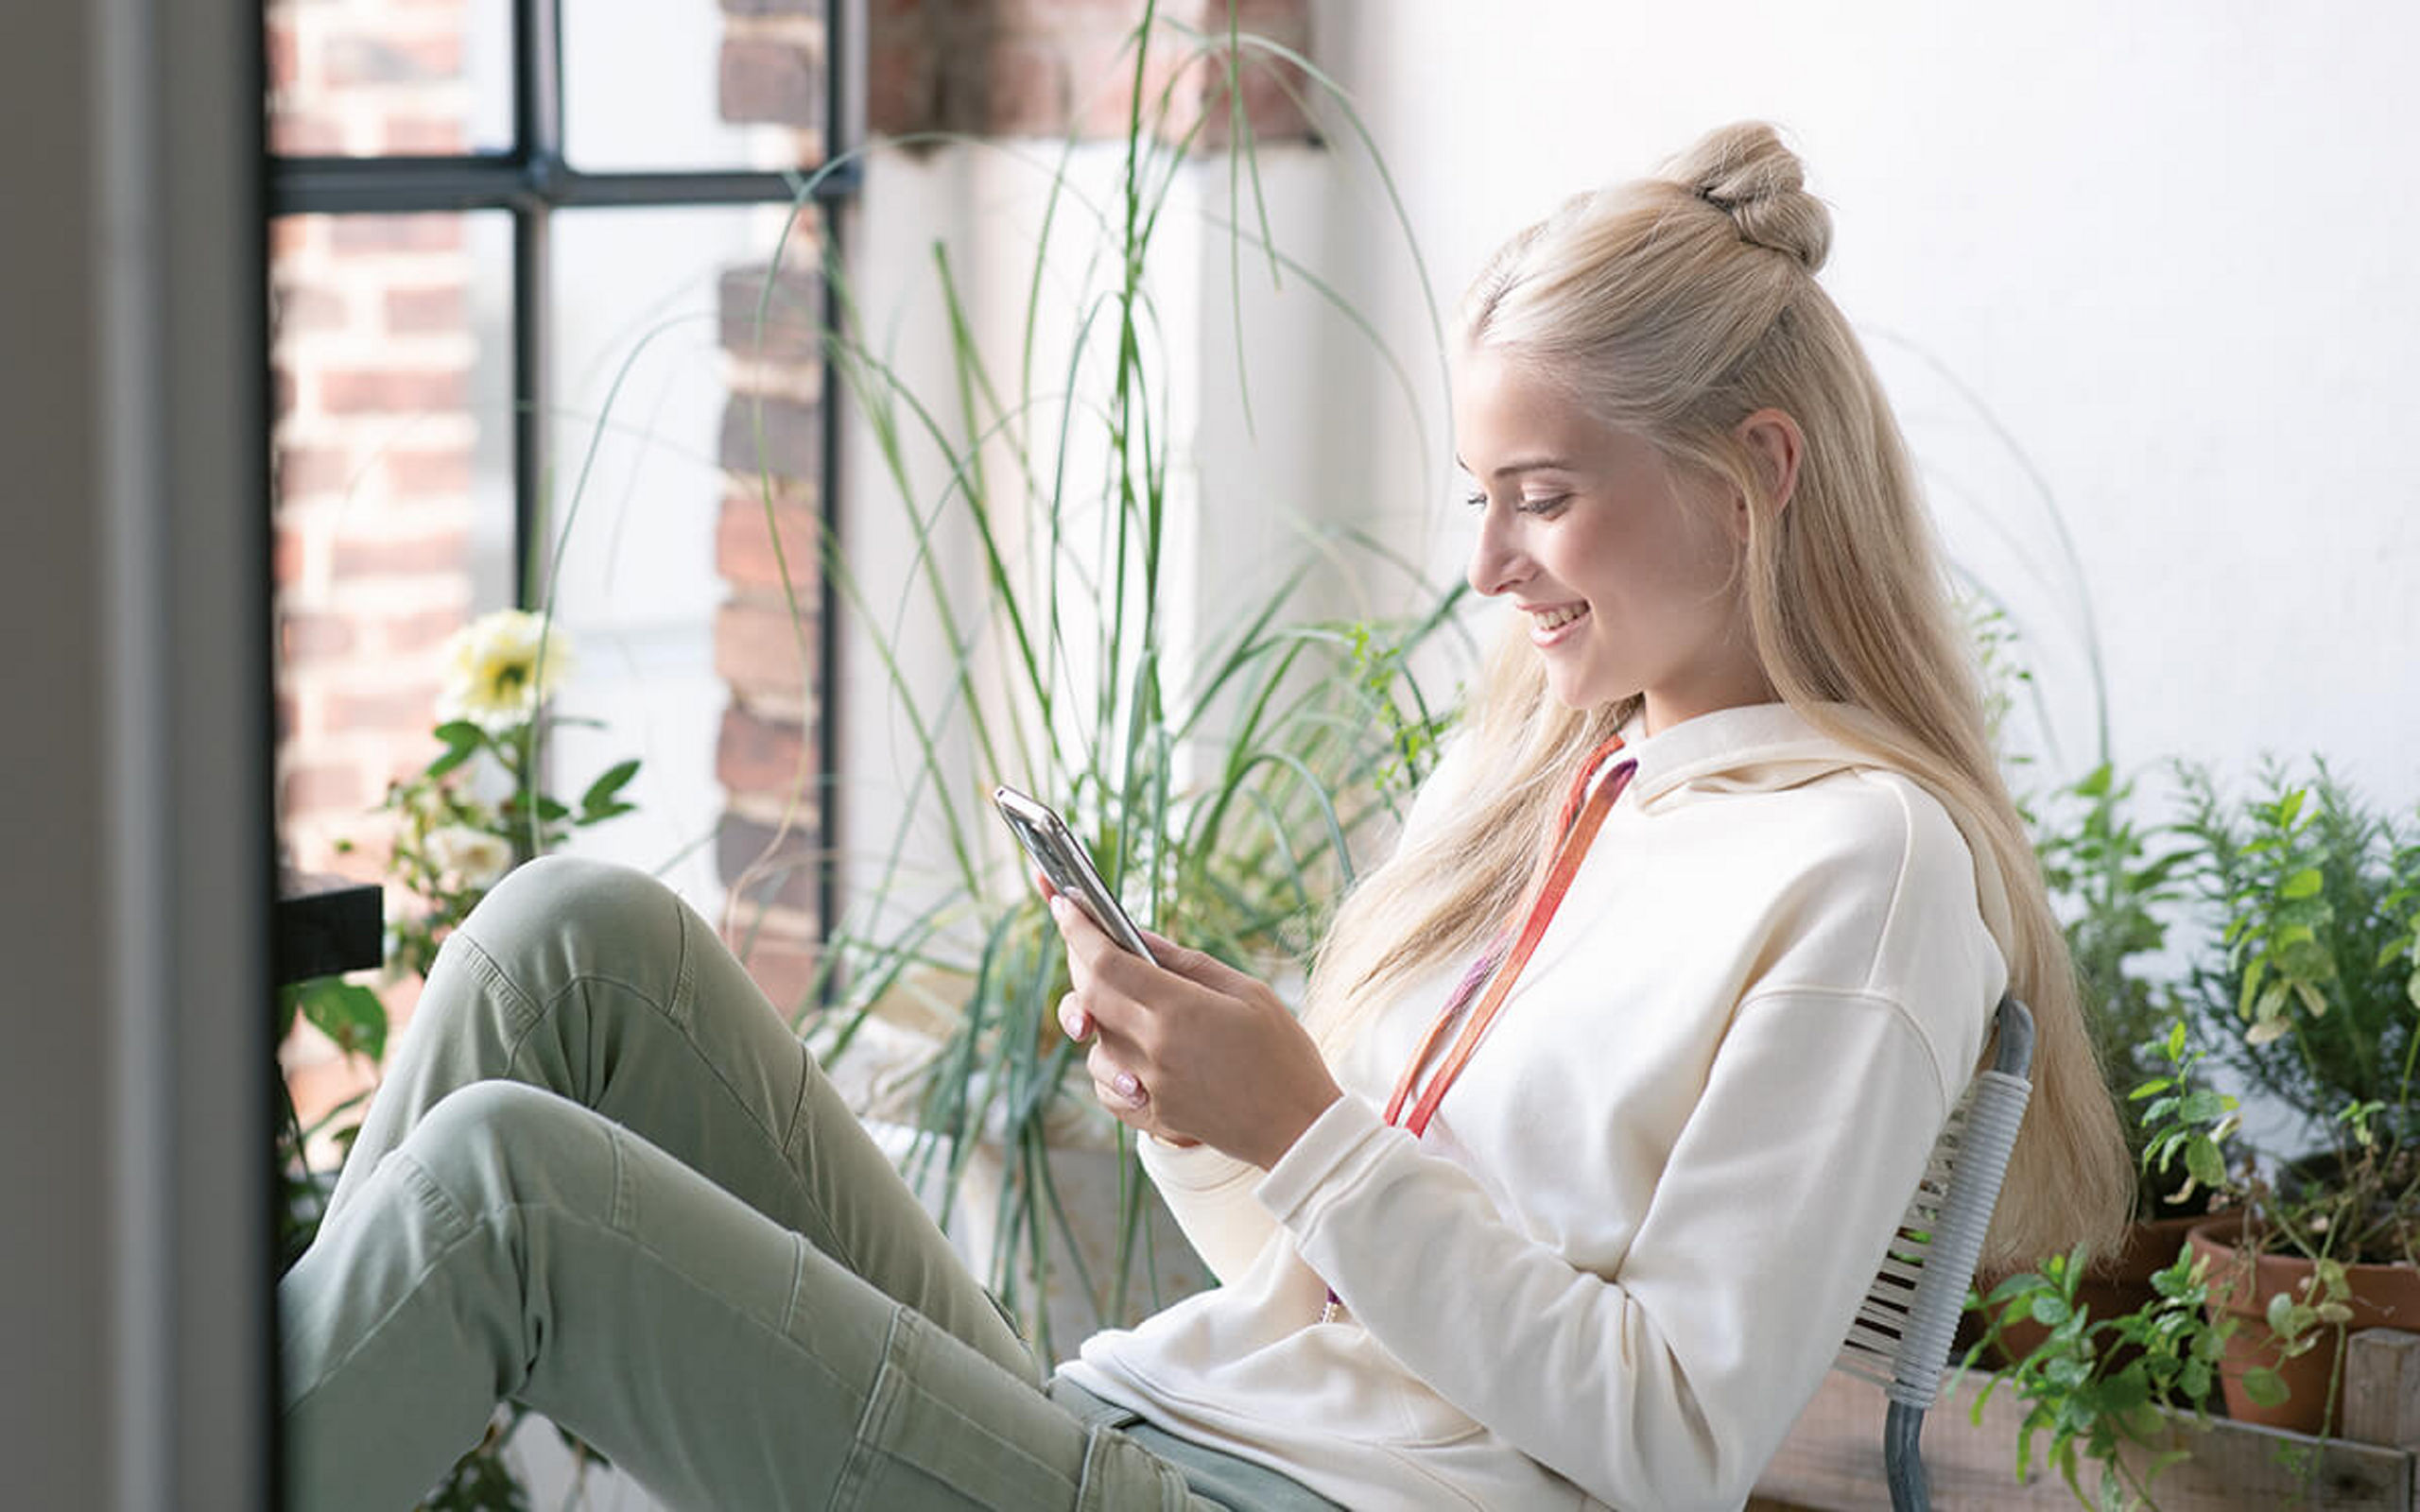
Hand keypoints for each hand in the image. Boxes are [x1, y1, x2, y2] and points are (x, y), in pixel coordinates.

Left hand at [1045, 888, 1342, 1169]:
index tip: (1063, 902)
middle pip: (1088, 995)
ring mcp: (1147, 1088)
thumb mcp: (1247, 990)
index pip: (1105, 963)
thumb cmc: (1282, 1053)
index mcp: (1178, 1011)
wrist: (1299, 1129)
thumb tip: (1135, 936)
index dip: (1077, 930)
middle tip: (1085, 938)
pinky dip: (1109, 1064)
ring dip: (1100, 1019)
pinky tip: (1136, 1056)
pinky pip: (1104, 1087)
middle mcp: (1152, 1050)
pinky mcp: (1149, 1117)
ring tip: (1137, 1007)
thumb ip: (1184, 962)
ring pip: (1092, 1043)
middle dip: (1080, 960)